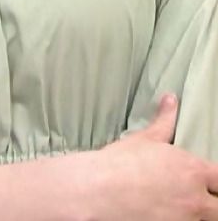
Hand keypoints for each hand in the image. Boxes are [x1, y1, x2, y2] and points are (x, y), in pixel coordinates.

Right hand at [91, 95, 217, 219]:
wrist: (100, 189)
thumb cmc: (122, 162)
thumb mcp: (146, 138)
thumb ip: (164, 120)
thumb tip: (171, 99)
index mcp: (192, 171)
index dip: (217, 179)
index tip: (213, 180)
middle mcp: (194, 199)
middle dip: (214, 203)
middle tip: (202, 199)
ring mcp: (183, 220)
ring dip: (198, 215)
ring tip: (183, 209)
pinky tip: (167, 215)